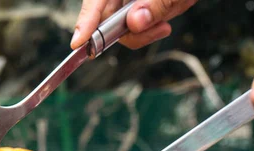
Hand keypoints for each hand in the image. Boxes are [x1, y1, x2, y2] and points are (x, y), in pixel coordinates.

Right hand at [70, 0, 197, 49]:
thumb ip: (158, 3)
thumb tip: (135, 22)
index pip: (95, 1)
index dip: (85, 21)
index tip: (78, 43)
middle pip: (109, 18)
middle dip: (133, 30)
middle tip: (160, 28)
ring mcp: (130, 0)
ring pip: (127, 26)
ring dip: (152, 26)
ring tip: (175, 7)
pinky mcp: (141, 7)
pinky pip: (142, 24)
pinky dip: (158, 23)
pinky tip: (174, 7)